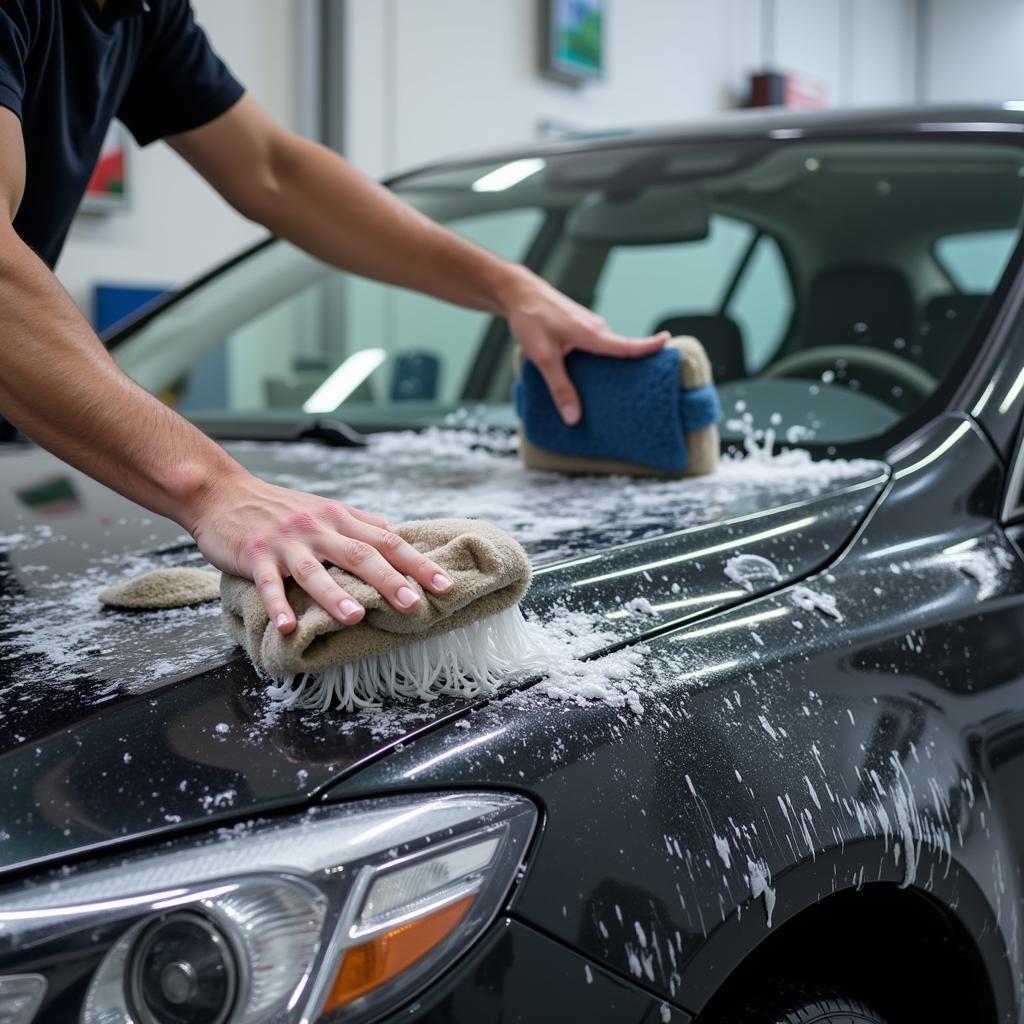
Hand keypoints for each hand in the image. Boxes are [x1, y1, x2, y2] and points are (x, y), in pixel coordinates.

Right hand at [186, 470, 453, 632]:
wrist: (223, 493)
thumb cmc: (280, 507)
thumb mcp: (325, 508)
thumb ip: (361, 524)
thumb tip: (397, 537)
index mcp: (339, 518)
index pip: (387, 541)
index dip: (417, 562)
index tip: (444, 585)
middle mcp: (318, 528)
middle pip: (359, 554)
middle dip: (389, 580)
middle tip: (413, 605)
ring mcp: (286, 542)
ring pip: (314, 571)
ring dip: (335, 595)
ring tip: (355, 617)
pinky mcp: (255, 556)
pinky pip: (268, 583)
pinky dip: (277, 604)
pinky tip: (287, 626)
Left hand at [501, 268, 669, 424]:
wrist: (518, 293)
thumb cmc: (530, 318)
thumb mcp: (543, 358)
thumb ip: (559, 388)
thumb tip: (573, 417)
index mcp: (591, 334)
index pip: (628, 345)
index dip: (650, 347)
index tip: (670, 347)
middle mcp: (596, 327)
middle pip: (623, 350)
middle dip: (635, 366)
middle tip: (646, 387)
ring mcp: (590, 325)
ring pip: (609, 349)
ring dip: (613, 364)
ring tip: (616, 389)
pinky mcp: (582, 326)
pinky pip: (598, 345)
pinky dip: (600, 358)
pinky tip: (590, 374)